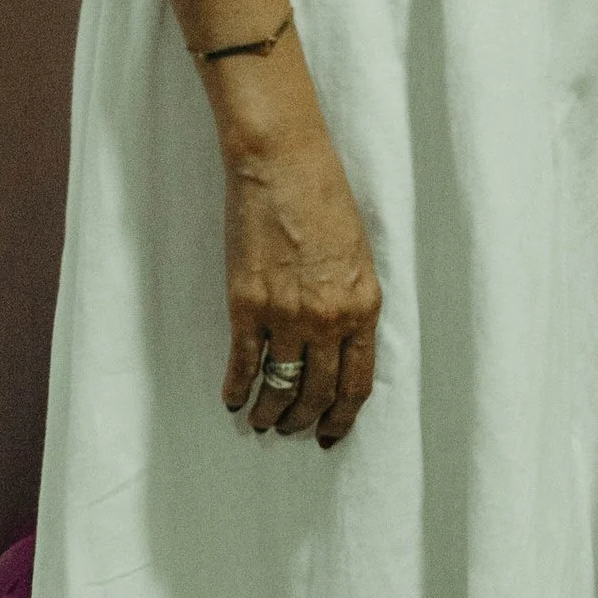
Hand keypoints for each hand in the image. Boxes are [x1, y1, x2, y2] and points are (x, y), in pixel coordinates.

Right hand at [214, 89, 381, 445]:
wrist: (285, 165)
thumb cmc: (325, 200)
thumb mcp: (358, 257)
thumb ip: (353, 304)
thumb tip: (340, 345)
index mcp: (364, 306)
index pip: (356, 382)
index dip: (342, 416)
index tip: (332, 433)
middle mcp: (328, 319)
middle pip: (318, 392)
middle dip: (305, 420)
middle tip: (293, 431)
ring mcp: (286, 314)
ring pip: (279, 386)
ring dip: (270, 412)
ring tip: (262, 422)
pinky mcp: (247, 304)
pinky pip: (242, 363)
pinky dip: (237, 388)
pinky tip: (233, 399)